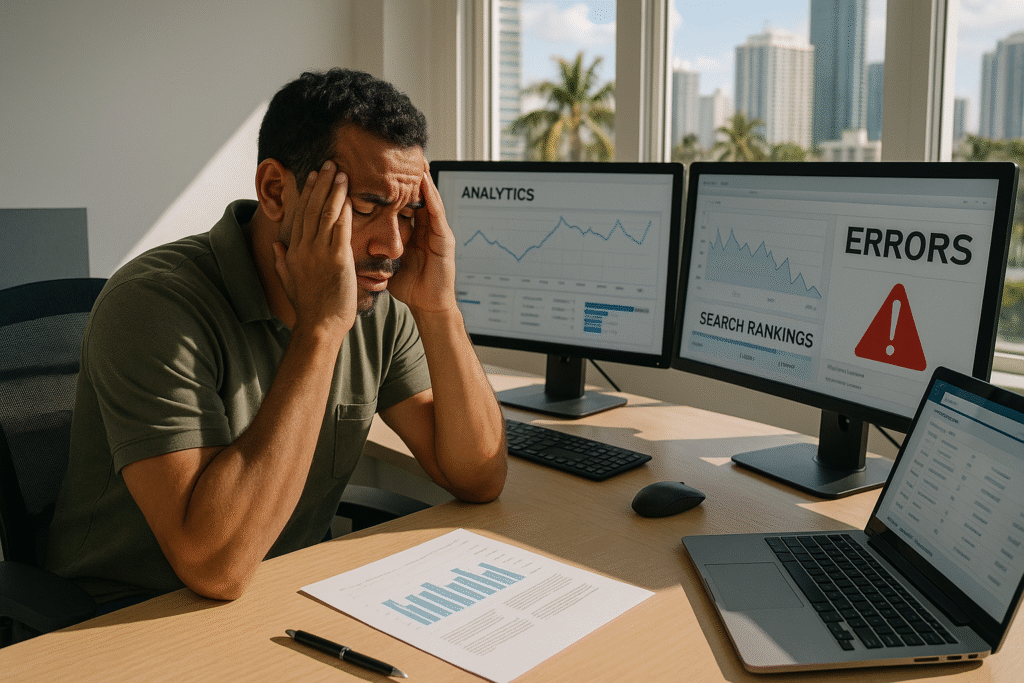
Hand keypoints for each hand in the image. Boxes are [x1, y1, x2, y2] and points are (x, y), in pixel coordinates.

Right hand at [273, 161, 357, 337]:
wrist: (320, 325)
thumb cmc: (309, 306)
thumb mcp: (288, 280)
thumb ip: (281, 260)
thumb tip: (276, 244)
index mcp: (292, 251)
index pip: (299, 214)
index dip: (306, 193)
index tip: (311, 177)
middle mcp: (302, 247)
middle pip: (310, 208)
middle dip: (319, 184)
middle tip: (327, 164)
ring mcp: (318, 252)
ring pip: (324, 212)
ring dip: (332, 190)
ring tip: (340, 172)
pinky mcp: (336, 258)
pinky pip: (339, 227)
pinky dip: (343, 208)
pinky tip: (348, 194)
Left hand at [387, 160, 458, 314]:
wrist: (428, 305)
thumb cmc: (409, 286)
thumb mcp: (388, 260)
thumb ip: (375, 248)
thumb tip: (350, 240)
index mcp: (413, 230)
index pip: (403, 201)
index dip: (394, 184)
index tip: (381, 164)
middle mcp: (426, 227)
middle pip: (418, 194)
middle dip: (410, 174)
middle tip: (401, 150)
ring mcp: (437, 231)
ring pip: (429, 198)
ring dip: (423, 178)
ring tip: (415, 158)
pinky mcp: (444, 239)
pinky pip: (437, 213)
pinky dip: (431, 196)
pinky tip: (424, 182)